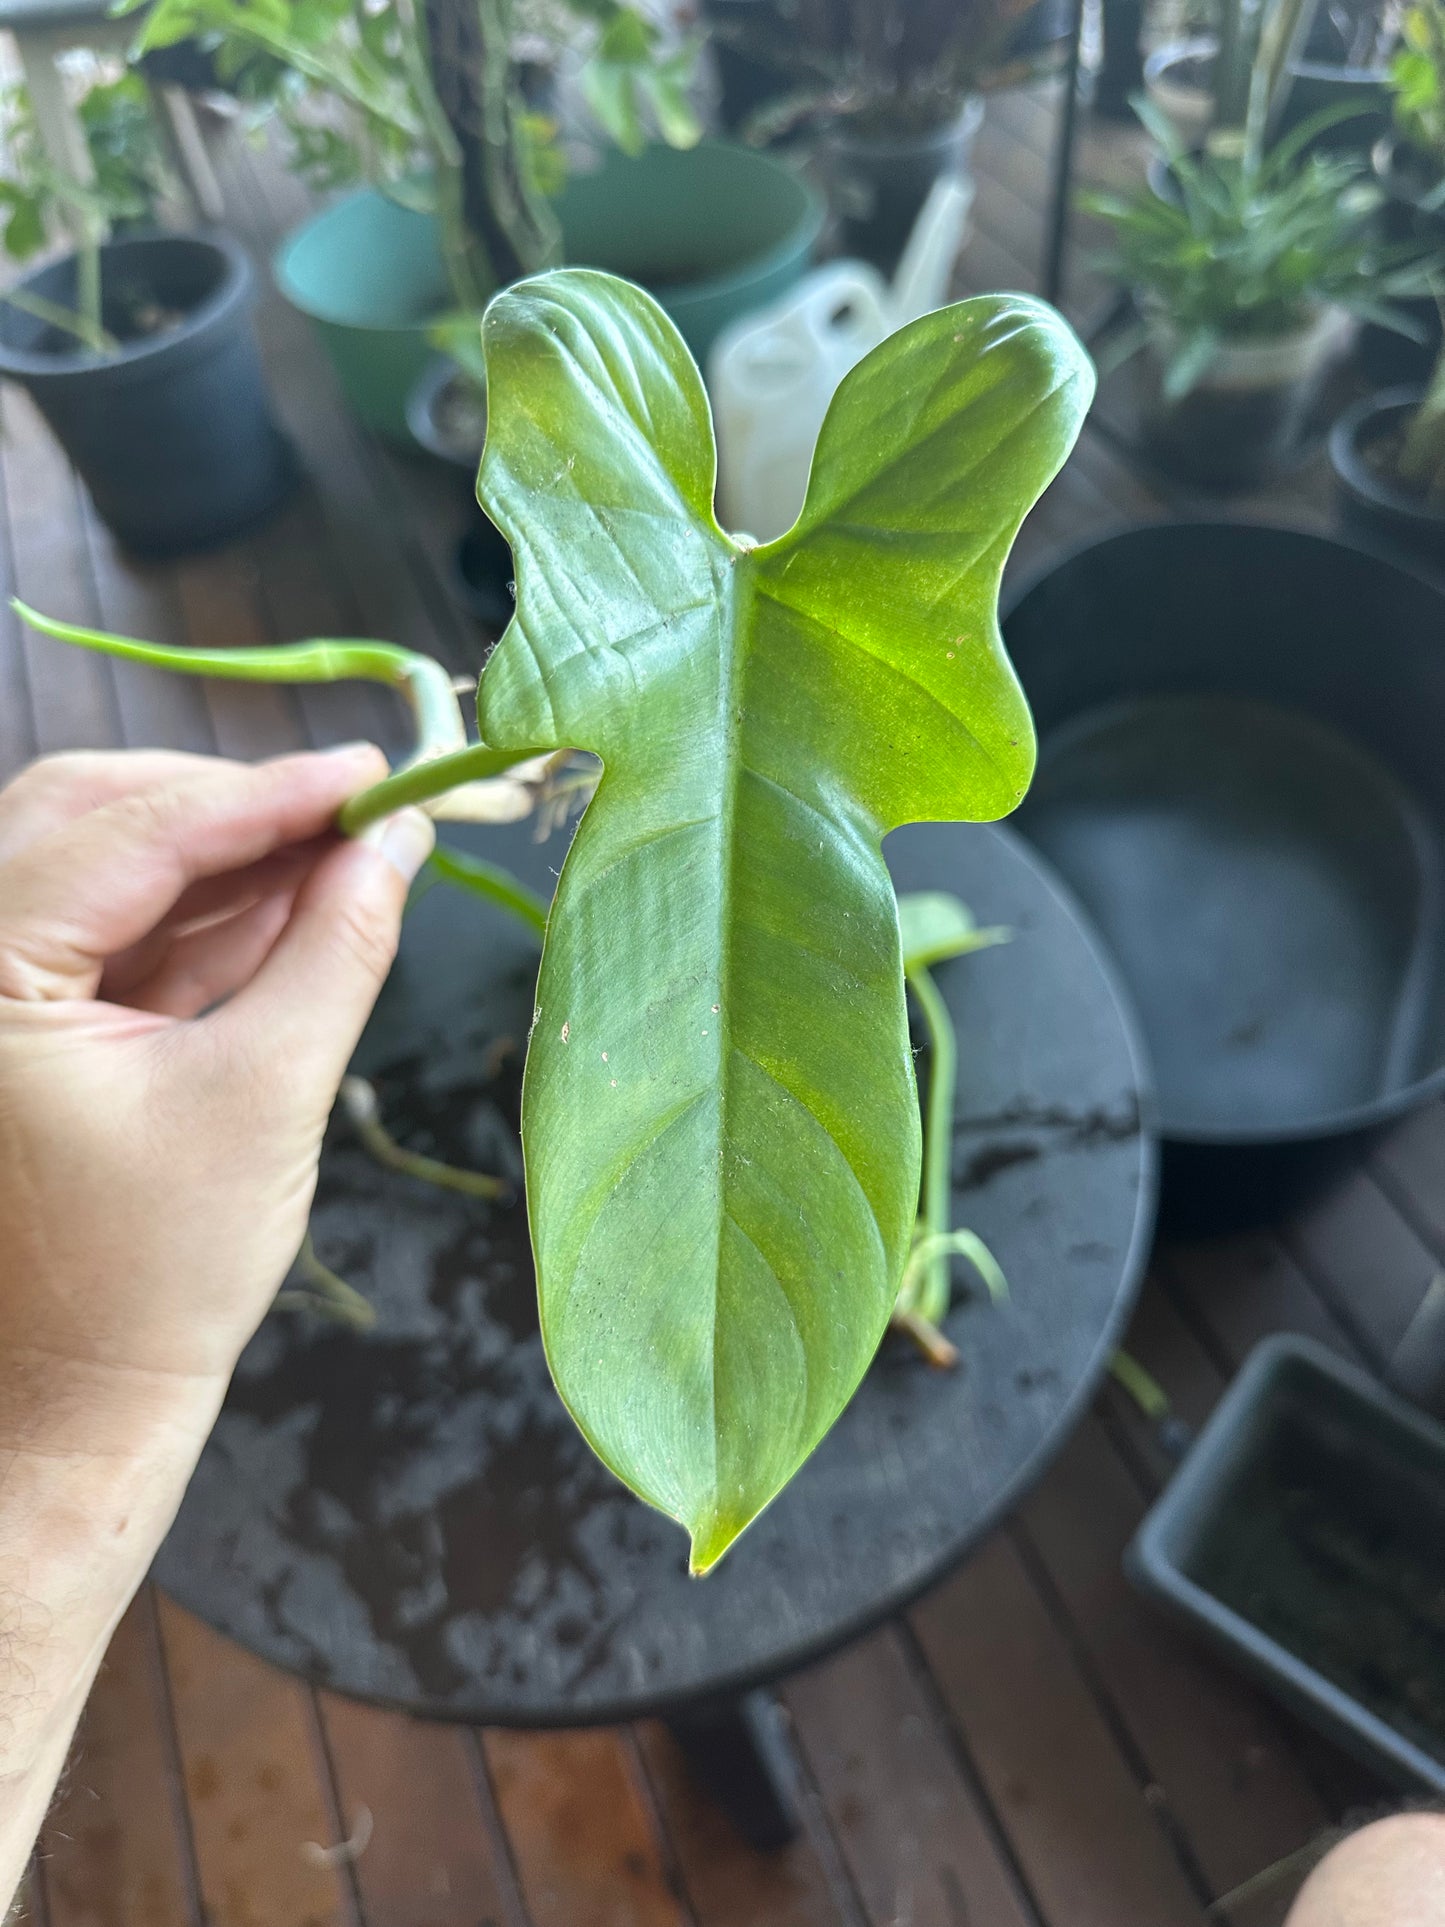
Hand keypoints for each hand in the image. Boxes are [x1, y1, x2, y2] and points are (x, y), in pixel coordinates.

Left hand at [0, 747, 431, 1897]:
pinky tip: (296, 904)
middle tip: (355, 809)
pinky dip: (205, 910)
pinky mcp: (29, 1018)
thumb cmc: (159, 1276)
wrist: (77, 1402)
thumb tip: (398, 841)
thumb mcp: (266, 1097)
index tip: (370, 772)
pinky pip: (117, 926)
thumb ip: (336, 951)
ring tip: (345, 855)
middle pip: (90, 811)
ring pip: (103, 858)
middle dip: (230, 804)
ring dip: (225, 853)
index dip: (262, 793)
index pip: (127, 834)